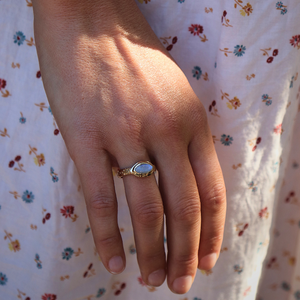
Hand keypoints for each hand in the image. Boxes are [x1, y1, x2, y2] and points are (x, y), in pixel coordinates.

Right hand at [32, 0, 225, 293]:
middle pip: (184, 209)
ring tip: (152, 279)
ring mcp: (125, 135)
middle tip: (181, 285)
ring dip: (151, 252)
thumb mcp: (176, 93)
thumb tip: (183, 182)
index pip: (211, 191)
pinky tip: (112, 260)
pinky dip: (108, 236)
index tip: (209, 260)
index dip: (213, 232)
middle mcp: (166, 132)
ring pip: (146, 210)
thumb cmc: (135, 58)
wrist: (92, 21)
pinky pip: (101, 199)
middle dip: (186, 253)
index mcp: (192, 121)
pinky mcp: (86, 138)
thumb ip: (184, 137)